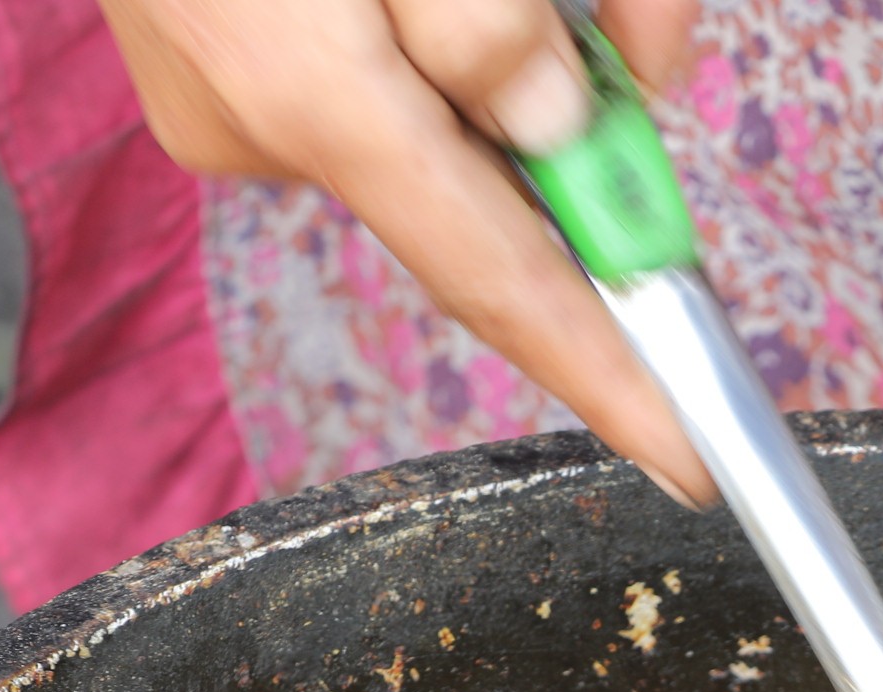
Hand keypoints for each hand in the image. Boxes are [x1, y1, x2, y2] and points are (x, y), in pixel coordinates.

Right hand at [100, 0, 717, 504]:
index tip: (685, 457)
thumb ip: (495, 21)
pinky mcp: (197, 78)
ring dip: (473, 62)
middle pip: (471, 182)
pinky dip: (402, 52)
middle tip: (614, 43)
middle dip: (564, 137)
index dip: (603, 369)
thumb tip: (563, 124)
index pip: (497, 272)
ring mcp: (212, 109)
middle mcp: (250, 123)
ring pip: (418, 126)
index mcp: (305, 85)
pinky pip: (355, 91)